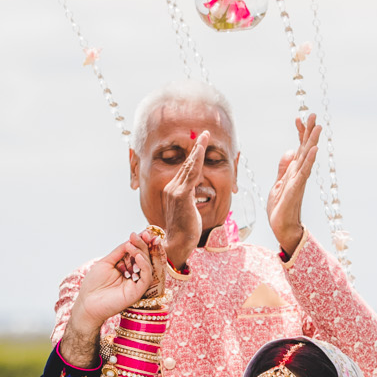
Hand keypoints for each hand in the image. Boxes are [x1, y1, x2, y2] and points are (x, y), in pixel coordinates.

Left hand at [61, 232, 157, 365]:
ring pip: (148, 265)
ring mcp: (136, 283)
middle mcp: (133, 274)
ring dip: (142, 252)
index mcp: (126, 267)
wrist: (87, 302)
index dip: (141, 242)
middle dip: (143, 245)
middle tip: (139, 235)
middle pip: (144, 257)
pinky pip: (146, 277)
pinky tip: (137, 257)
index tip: (142, 232)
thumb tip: (131, 239)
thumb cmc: (94, 284)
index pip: (137, 252)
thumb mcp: (106, 262)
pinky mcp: (138, 292)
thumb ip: (119, 251)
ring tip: (132, 245)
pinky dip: (144, 265)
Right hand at [159, 133, 208, 268]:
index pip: (185, 170)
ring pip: (189, 166)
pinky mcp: (181, 196)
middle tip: (204, 133)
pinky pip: (191, 175)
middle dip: (196, 147)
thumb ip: (189, 198)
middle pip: (186, 164)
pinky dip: (196, 161)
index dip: (193, 156)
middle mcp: (172, 188)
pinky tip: (201, 152)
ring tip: (204, 136)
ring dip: (197, 150)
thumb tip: (195, 192)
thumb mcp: (188, 210)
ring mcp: (175, 191)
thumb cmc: (184, 231)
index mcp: (172, 190)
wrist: (177, 243)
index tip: (200, 144)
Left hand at [267, 114, 320, 256]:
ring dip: (312, 142)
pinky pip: (304, 172)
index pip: (299, 148)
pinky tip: (313, 150)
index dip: (299, 133)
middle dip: (309, 131)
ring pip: (307, 157)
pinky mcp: (296, 189)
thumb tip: (290, 151)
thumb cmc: (281, 208)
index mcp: (293, 171)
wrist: (282, 228)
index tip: (299, 118)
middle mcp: (299, 173)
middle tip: (312, 114)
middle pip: (306, 148)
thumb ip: (284, 168)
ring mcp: (299, 180)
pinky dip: (309, 160)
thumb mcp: (278, 184)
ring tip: (318, 127)